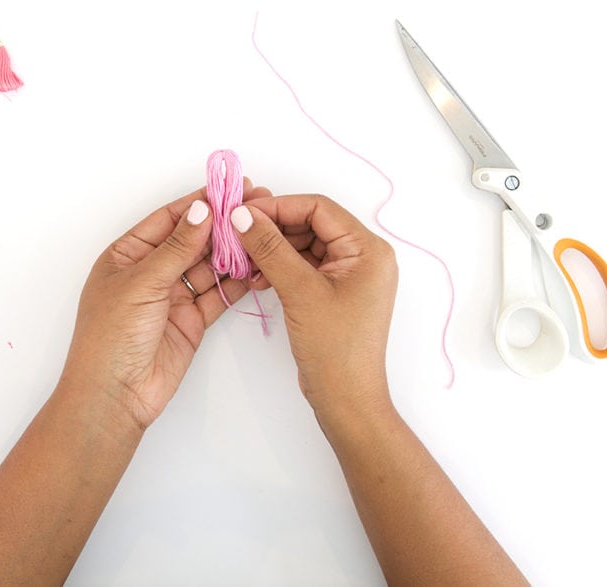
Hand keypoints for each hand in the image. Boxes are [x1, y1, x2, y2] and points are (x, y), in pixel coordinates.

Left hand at [63, 182, 270, 431]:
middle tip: (257, 207)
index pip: (169, 219)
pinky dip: (235, 282)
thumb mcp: (142, 283)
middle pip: (192, 240)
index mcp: (127, 255)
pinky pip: (216, 294)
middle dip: (222, 225)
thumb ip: (176, 247)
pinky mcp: (190, 320)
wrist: (114, 395)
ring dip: (232, 252)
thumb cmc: (110, 337)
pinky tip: (255, 268)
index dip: (200, 203)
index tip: (231, 189)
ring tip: (261, 235)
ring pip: (208, 266)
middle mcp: (150, 272)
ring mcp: (172, 297)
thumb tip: (202, 210)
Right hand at [231, 194, 398, 426]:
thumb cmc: (334, 347)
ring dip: (274, 249)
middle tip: (238, 235)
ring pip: (305, 245)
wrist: (346, 399)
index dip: (279, 207)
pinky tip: (258, 276)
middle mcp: (363, 257)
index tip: (243, 214)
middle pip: (311, 224)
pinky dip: (280, 267)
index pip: (319, 208)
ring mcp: (350, 275)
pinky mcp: (335, 292)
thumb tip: (242, 216)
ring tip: (245, 261)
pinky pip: (305, 266)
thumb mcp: (300, 291)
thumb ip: (270, 248)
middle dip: (274, 229)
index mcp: (368, 249)